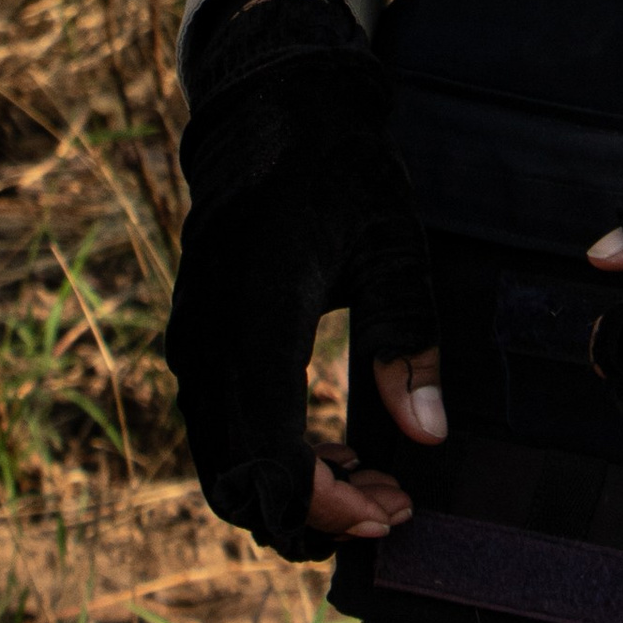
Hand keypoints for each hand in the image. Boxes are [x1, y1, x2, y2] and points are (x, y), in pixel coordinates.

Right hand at [166, 0, 443, 560]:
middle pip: (237, 480)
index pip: (267, 453)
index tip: (387, 512)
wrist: (270, 108)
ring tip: (376, 485)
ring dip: (294, 493)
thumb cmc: (338, 167)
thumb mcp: (390, 239)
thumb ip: (408, 334)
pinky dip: (274, 462)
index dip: (322, 504)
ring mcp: (193, 344)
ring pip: (226, 465)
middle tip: (392, 507)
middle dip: (313, 514)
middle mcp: (207, 341)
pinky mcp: (198, 343)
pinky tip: (340, 454)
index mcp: (253, 317)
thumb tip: (429, 434)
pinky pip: (223, 431)